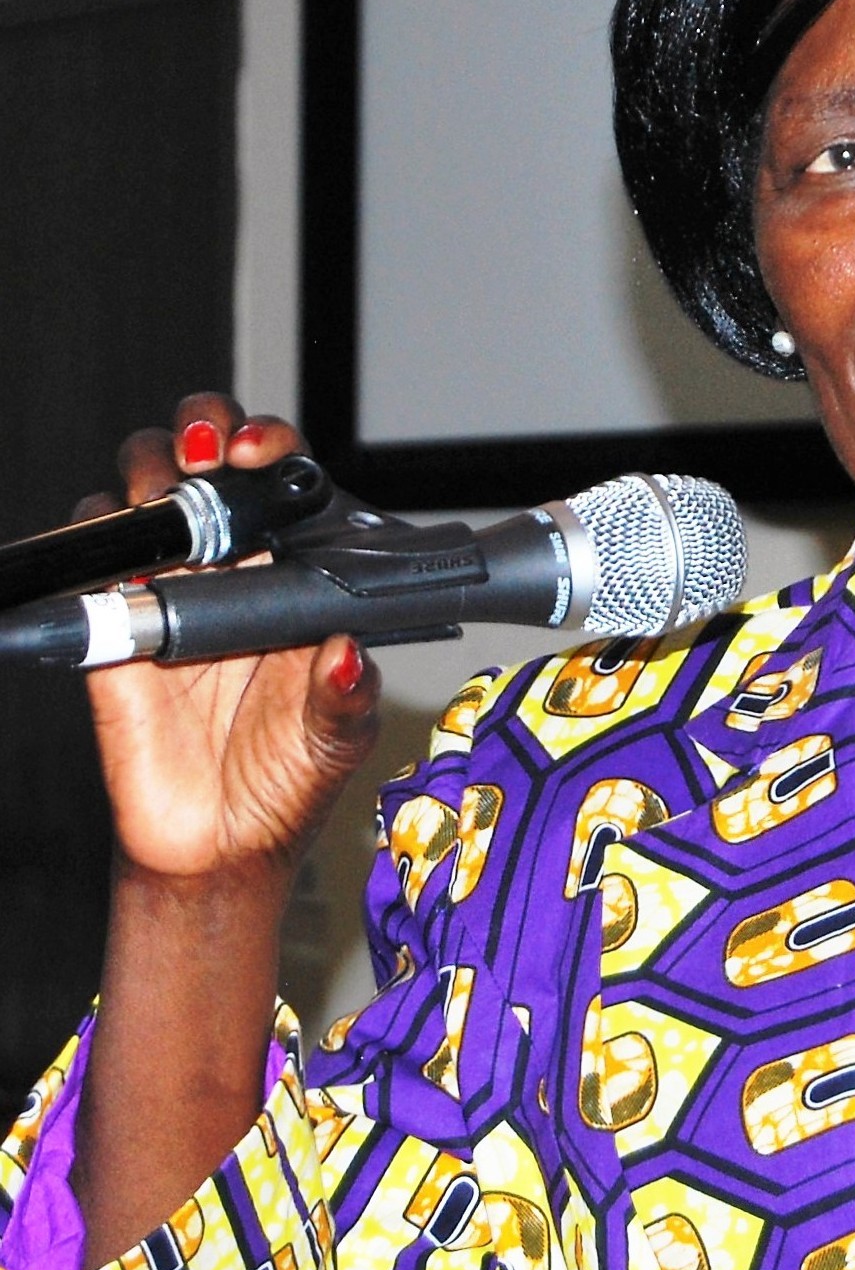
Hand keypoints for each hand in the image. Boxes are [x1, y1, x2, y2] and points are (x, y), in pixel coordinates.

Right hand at [81, 393, 379, 885]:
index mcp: (298, 572)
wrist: (219, 842)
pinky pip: (91, 555)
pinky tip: (125, 563)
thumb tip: (348, 653)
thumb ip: (344, 695)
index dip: (273, 447)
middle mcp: (234, 563)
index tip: (265, 454)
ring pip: (145, 487)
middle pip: (209, 458)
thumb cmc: (289, 778)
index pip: (287, 478)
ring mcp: (171, 584)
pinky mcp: (113, 620)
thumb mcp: (337, 738)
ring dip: (149, 471)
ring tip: (168, 499)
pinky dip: (96, 541)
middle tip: (209, 455)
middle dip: (204, 427)